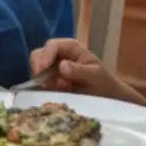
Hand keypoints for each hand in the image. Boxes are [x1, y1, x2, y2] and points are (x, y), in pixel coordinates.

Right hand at [27, 39, 145, 105]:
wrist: (108, 99)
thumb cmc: (105, 83)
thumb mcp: (96, 76)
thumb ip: (80, 70)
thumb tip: (62, 66)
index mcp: (71, 48)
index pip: (52, 46)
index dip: (45, 55)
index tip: (42, 69)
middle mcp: (59, 56)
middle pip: (39, 55)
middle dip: (39, 67)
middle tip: (45, 82)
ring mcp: (53, 69)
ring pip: (37, 69)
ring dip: (43, 80)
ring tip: (60, 88)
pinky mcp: (51, 82)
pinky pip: (40, 83)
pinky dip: (45, 88)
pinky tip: (59, 93)